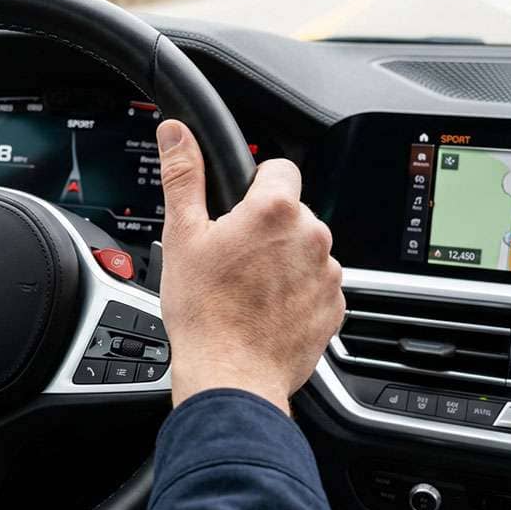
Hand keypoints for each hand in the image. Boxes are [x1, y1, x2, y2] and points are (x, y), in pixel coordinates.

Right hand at [155, 120, 343, 412]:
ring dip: (282, 262)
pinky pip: (316, 286)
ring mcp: (327, 274)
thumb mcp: (181, 235)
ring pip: (304, 250)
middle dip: (266, 228)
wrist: (231, 375)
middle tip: (232, 258)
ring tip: (247, 289)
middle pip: (291, 212)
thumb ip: (183, 175)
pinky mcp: (334, 308)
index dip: (254, 184)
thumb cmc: (205, 312)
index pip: (279, 168)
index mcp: (275, 210)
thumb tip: (176, 133)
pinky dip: (295, 294)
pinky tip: (265, 310)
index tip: (237, 209)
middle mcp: (312, 236)